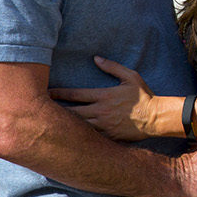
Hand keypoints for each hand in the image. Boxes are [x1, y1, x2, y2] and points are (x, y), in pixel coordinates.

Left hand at [49, 56, 166, 140]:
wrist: (155, 118)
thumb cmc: (143, 96)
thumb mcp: (131, 76)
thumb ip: (112, 67)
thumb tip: (96, 58)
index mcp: (104, 96)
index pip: (76, 94)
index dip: (59, 93)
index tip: (47, 92)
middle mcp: (100, 111)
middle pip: (72, 112)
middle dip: (56, 111)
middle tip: (41, 110)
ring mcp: (103, 126)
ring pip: (78, 126)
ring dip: (65, 124)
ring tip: (50, 124)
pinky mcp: (107, 136)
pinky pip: (89, 137)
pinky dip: (78, 136)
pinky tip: (69, 136)